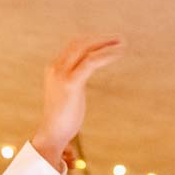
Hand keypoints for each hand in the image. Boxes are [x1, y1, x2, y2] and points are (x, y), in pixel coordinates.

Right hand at [30, 36, 123, 169]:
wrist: (51, 136)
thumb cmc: (60, 124)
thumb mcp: (67, 100)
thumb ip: (73, 91)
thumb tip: (79, 116)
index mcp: (54, 69)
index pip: (73, 47)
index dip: (92, 41)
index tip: (108, 42)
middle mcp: (55, 68)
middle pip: (79, 43)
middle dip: (100, 38)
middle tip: (119, 38)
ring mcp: (62, 74)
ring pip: (86, 49)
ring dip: (106, 44)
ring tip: (123, 43)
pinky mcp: (71, 83)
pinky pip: (91, 61)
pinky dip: (106, 54)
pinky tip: (119, 52)